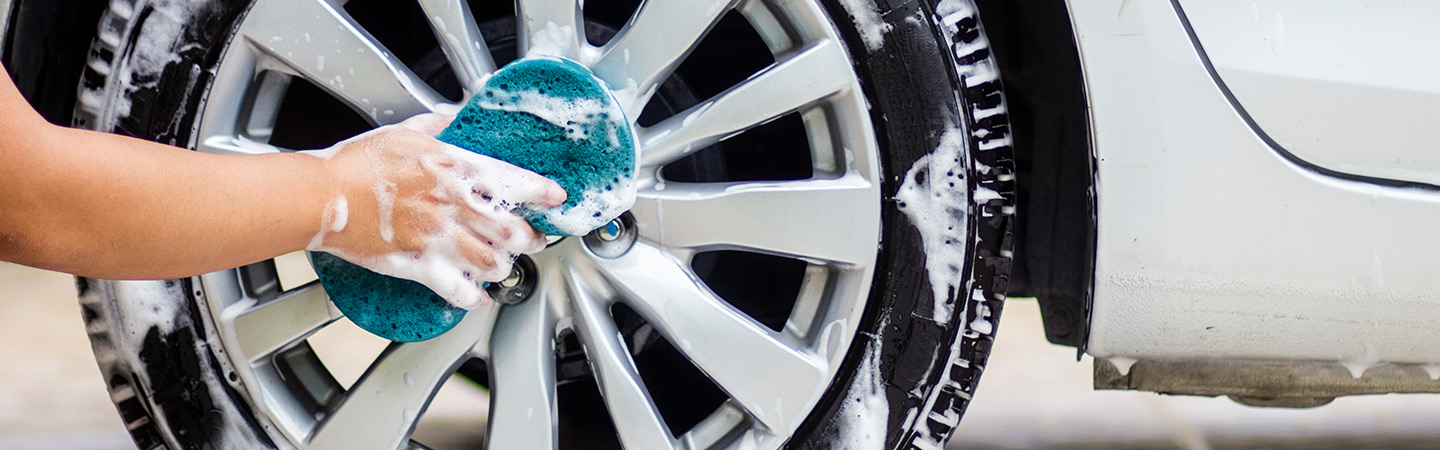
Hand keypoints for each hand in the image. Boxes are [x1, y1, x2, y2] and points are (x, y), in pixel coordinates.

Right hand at [305, 113, 564, 308]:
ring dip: (504, 266)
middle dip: (530, 239)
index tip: (556, 199)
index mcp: (454, 169)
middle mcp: (452, 205)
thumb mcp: (405, 132)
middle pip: (512, 230)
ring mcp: (436, 237)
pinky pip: (457, 289)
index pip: (514, 182)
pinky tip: (476, 295)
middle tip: (533, 240)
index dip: (542, 193)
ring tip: (504, 265)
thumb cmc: (358, 163)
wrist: (322, 195)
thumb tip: (455, 118)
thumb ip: (437, 126)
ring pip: (492, 263)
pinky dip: (473, 297)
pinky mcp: (417, 265)